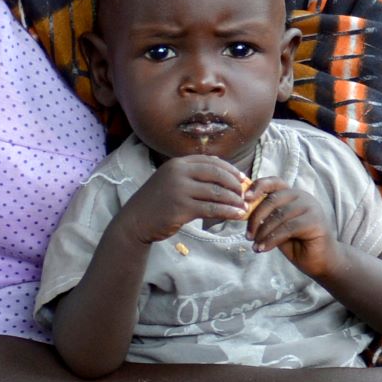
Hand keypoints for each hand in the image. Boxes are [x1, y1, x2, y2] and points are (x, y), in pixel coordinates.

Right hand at [118, 154, 249, 244]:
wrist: (135, 220)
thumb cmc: (157, 202)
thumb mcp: (171, 180)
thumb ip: (192, 175)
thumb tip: (223, 172)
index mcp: (178, 163)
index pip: (211, 161)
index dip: (230, 170)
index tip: (242, 179)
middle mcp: (178, 173)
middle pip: (217, 174)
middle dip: (235, 184)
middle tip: (245, 194)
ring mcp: (179, 190)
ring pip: (216, 192)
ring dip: (234, 200)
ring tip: (244, 207)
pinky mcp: (181, 208)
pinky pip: (211, 209)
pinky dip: (228, 212)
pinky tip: (237, 215)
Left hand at [243, 177, 334, 274]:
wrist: (321, 262)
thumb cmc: (297, 244)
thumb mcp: (276, 227)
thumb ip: (266, 217)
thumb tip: (243, 210)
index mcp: (291, 194)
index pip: (273, 182)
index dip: (257, 187)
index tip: (244, 198)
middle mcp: (302, 196)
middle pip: (272, 200)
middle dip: (255, 218)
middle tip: (248, 236)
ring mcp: (310, 207)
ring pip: (278, 215)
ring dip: (262, 232)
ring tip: (256, 246)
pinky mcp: (315, 221)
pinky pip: (287, 228)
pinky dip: (271, 239)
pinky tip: (263, 248)